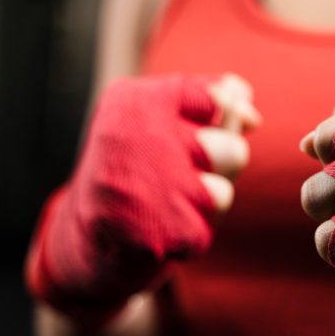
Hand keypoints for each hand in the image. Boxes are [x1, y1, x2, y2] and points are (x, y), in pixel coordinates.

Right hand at [26, 73, 260, 318]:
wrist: (81, 236)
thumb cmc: (134, 169)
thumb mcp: (159, 120)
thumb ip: (210, 101)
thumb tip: (253, 116)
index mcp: (138, 100)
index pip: (222, 98)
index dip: (223, 123)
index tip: (192, 134)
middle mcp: (141, 136)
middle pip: (235, 151)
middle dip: (219, 170)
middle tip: (177, 174)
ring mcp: (150, 185)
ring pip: (223, 194)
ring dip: (201, 206)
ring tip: (164, 202)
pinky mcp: (158, 231)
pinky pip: (204, 232)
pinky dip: (185, 237)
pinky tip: (155, 230)